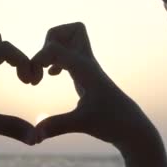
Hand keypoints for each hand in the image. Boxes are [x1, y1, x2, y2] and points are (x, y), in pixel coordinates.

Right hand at [31, 22, 158, 151]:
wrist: (133, 128)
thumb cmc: (113, 124)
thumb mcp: (83, 124)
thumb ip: (56, 126)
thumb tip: (34, 136)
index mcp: (86, 69)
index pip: (57, 48)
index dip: (38, 59)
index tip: (33, 82)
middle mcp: (88, 64)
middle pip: (70, 30)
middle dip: (49, 41)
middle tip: (42, 65)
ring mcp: (89, 69)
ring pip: (72, 38)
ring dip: (53, 48)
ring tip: (46, 70)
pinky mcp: (88, 76)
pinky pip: (72, 54)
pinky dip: (58, 58)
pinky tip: (53, 75)